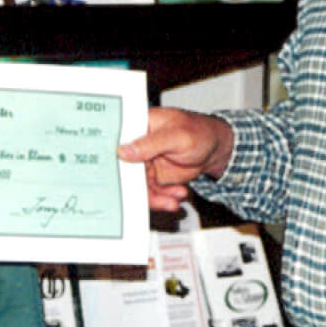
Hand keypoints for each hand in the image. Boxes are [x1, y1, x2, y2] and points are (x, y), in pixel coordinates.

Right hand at [118, 106, 234, 211]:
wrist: (215, 149)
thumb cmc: (199, 132)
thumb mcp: (176, 136)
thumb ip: (150, 143)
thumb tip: (123, 150)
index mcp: (139, 125)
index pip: (116, 139)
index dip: (109, 155)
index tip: (109, 173)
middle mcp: (138, 145)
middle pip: (124, 168)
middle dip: (131, 186)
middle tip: (145, 196)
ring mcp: (145, 162)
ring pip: (138, 185)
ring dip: (154, 197)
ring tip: (171, 201)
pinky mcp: (154, 177)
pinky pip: (151, 193)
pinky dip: (164, 198)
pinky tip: (178, 195)